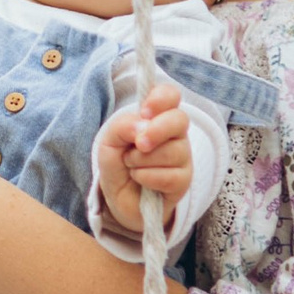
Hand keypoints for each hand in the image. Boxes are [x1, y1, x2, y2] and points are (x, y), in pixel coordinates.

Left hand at [98, 81, 192, 232]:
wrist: (119, 199)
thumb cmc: (117, 164)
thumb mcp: (109, 141)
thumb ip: (122, 127)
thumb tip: (143, 125)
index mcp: (158, 117)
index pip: (170, 95)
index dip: (161, 98)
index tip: (144, 111)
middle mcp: (175, 134)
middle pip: (179, 119)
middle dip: (156, 130)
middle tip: (138, 144)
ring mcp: (183, 157)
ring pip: (171, 151)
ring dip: (141, 160)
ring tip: (132, 166)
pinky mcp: (184, 181)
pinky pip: (169, 175)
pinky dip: (146, 177)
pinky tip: (140, 179)